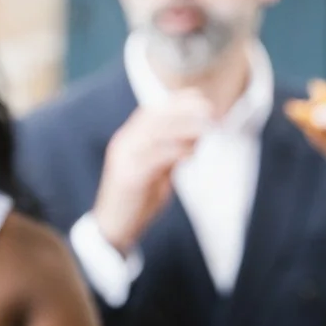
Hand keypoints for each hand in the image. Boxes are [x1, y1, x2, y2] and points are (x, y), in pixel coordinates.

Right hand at [90, 91, 212, 253]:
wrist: (115, 227)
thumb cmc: (139, 198)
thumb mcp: (159, 170)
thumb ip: (172, 152)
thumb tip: (197, 136)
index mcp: (129, 138)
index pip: (153, 111)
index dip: (177, 101)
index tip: (201, 98)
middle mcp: (124, 143)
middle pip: (154, 116)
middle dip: (184, 110)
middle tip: (211, 111)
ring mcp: (124, 158)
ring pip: (154, 132)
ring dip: (184, 127)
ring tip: (208, 129)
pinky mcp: (127, 177)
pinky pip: (152, 157)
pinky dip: (174, 151)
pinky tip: (192, 154)